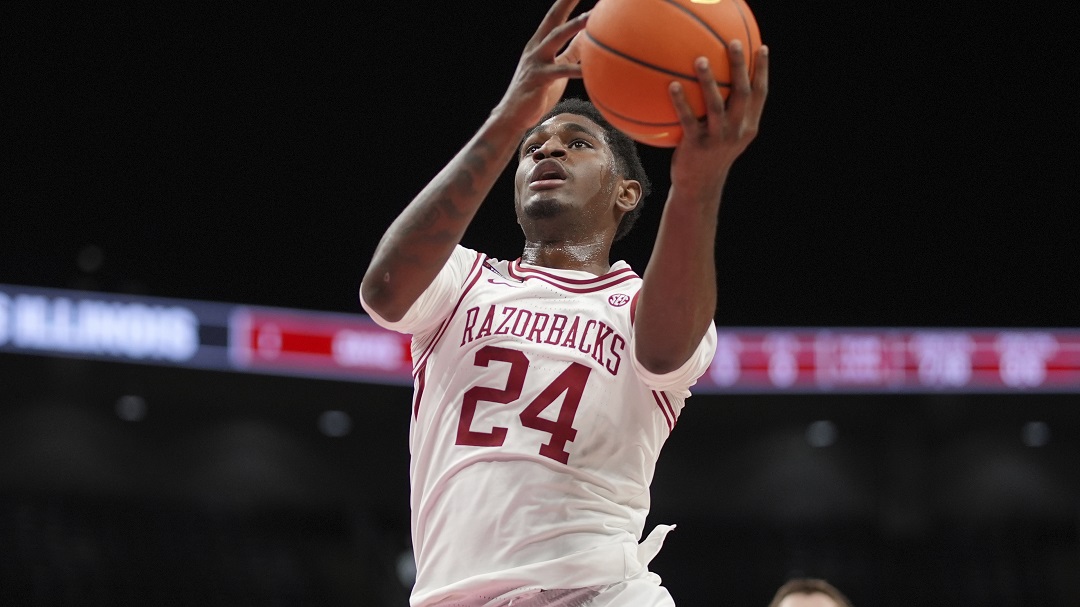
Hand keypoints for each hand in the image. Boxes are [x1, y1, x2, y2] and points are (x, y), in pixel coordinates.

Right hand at [492, 0, 588, 132]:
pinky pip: (562, 71)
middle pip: (553, 18)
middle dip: (566, 2)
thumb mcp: (557, 68)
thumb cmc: (538, 92)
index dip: (566, 2)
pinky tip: (593, 69)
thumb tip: (588, 37)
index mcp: (540, 44)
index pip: (555, 17)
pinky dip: (579, 69)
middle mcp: (536, 48)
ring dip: (575, 25)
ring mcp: (536, 62)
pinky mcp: (539, 79)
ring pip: (556, 37)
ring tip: (592, 16)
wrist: (513, 116)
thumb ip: (572, 52)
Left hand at [667, 41, 769, 197]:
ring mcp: (718, 139)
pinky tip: (672, 85)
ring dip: (708, 81)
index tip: (761, 47)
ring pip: (716, 105)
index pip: (760, 94)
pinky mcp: (697, 146)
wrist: (700, 187)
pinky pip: (688, 120)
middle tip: (733, 43)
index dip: (762, 71)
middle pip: (742, 93)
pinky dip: (681, 102)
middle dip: (740, 67)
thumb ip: (729, 113)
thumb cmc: (710, 156)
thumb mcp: (727, 137)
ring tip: (700, 59)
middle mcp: (737, 131)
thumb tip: (721, 83)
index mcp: (748, 126)